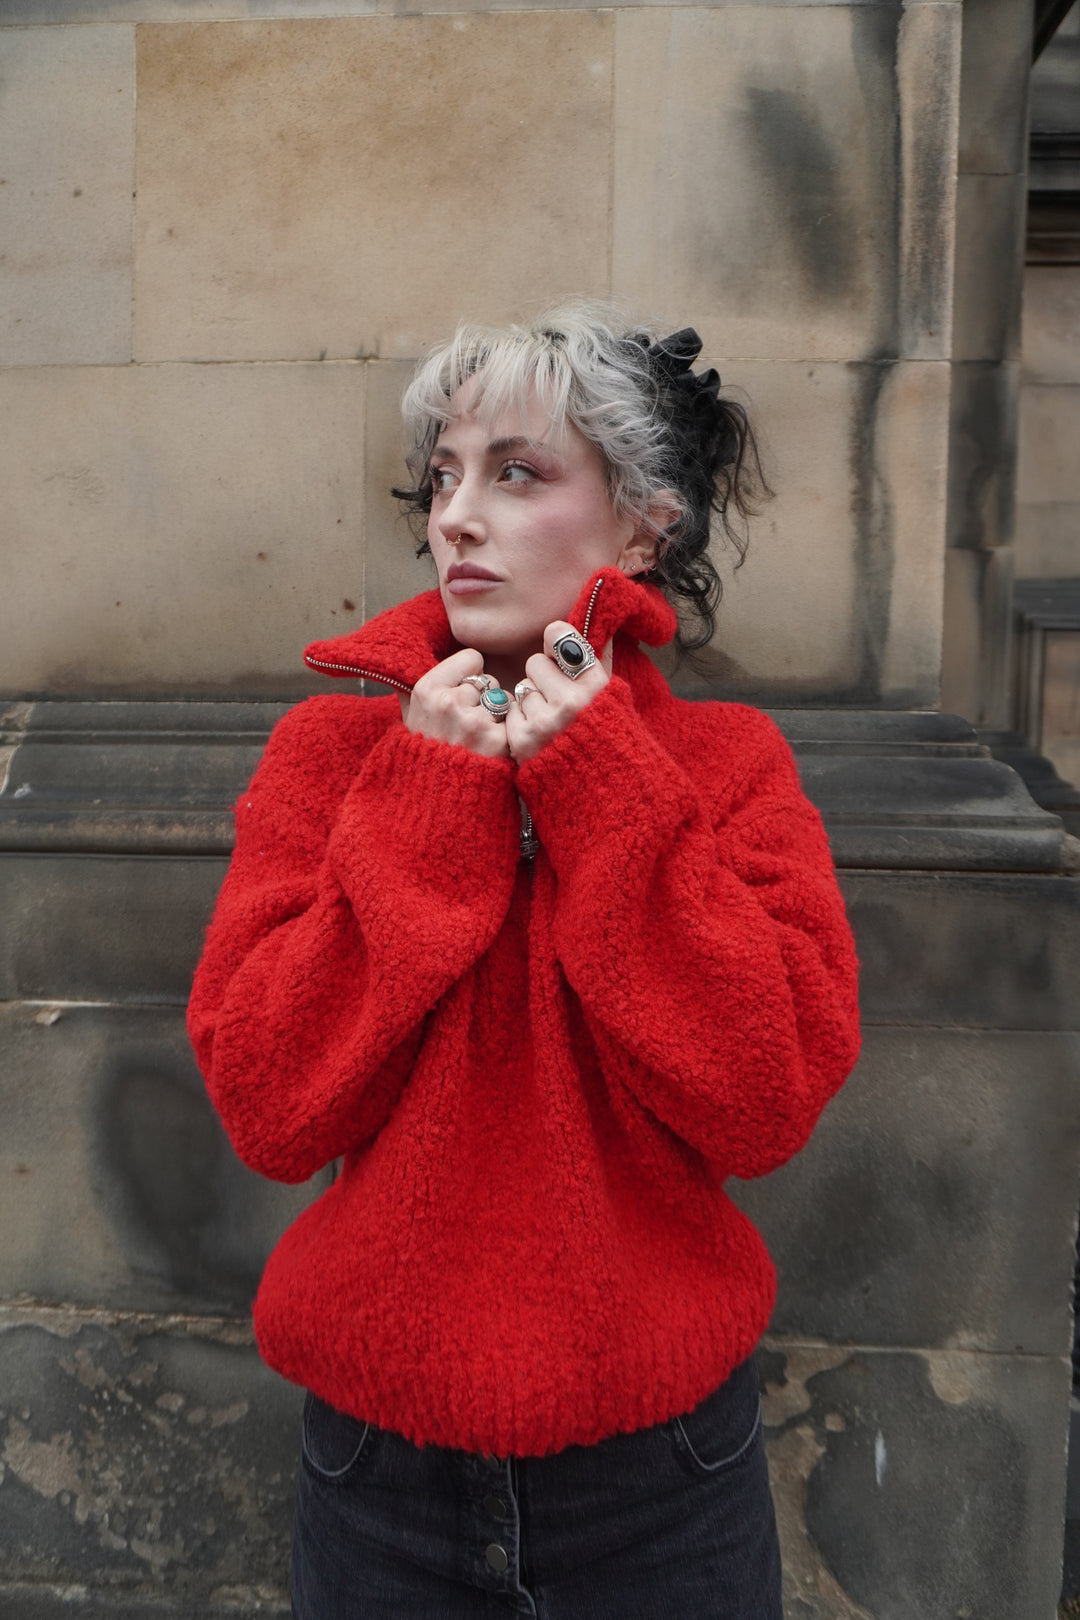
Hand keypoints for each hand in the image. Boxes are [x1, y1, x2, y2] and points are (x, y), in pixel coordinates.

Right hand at [399, 648, 510, 759]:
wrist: (435, 800)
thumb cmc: (423, 754)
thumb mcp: (408, 716)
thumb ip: (412, 685)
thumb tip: (408, 660)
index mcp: (426, 690)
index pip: (473, 658)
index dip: (470, 678)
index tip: (459, 698)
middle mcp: (448, 703)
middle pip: (490, 682)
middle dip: (484, 701)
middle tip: (467, 727)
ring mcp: (474, 723)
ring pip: (504, 702)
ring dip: (497, 719)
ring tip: (477, 740)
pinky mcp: (497, 742)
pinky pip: (514, 724)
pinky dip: (506, 737)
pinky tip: (490, 752)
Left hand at [504, 622, 611, 763]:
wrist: (597, 785)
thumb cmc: (603, 730)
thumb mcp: (610, 691)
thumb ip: (599, 652)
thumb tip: (594, 608)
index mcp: (596, 684)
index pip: (559, 635)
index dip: (557, 641)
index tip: (560, 653)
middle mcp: (572, 702)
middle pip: (535, 662)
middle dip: (543, 679)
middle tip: (558, 700)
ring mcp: (545, 723)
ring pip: (522, 688)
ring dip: (532, 703)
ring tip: (551, 722)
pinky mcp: (522, 741)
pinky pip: (512, 712)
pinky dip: (521, 723)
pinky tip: (539, 736)